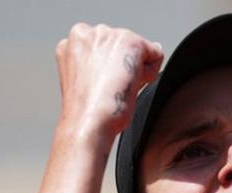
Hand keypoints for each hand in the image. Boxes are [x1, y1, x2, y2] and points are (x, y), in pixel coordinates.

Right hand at [55, 23, 163, 143]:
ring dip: (135, 72)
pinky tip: (129, 86)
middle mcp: (88, 31)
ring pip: (140, 51)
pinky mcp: (129, 41)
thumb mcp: (91, 78)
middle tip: (108, 89)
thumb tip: (156, 47)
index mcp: (75, 41)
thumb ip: (110, 60)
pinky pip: (155, 55)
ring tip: (116, 88)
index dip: (111, 72)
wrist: (88, 122)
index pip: (109, 50)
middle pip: (124, 47)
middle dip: (123, 68)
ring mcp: (108, 34)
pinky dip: (149, 74)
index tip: (99, 87)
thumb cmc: (89, 111)